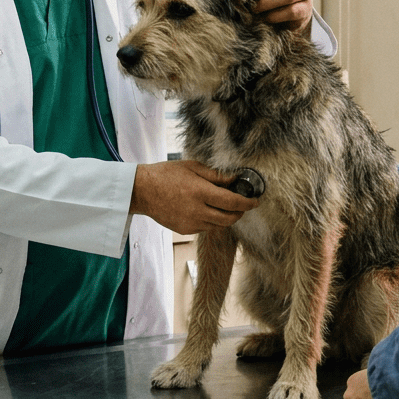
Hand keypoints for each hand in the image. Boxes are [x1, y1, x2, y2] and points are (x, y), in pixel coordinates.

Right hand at [130, 160, 259, 233]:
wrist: (143, 191)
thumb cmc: (166, 174)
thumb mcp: (192, 167)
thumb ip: (215, 175)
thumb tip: (234, 179)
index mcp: (200, 192)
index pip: (233, 202)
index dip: (248, 203)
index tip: (256, 201)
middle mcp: (197, 210)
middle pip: (229, 218)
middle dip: (240, 212)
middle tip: (244, 204)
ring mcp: (191, 223)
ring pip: (219, 225)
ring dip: (226, 217)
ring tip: (225, 205)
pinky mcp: (185, 230)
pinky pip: (205, 228)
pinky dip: (212, 221)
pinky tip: (207, 209)